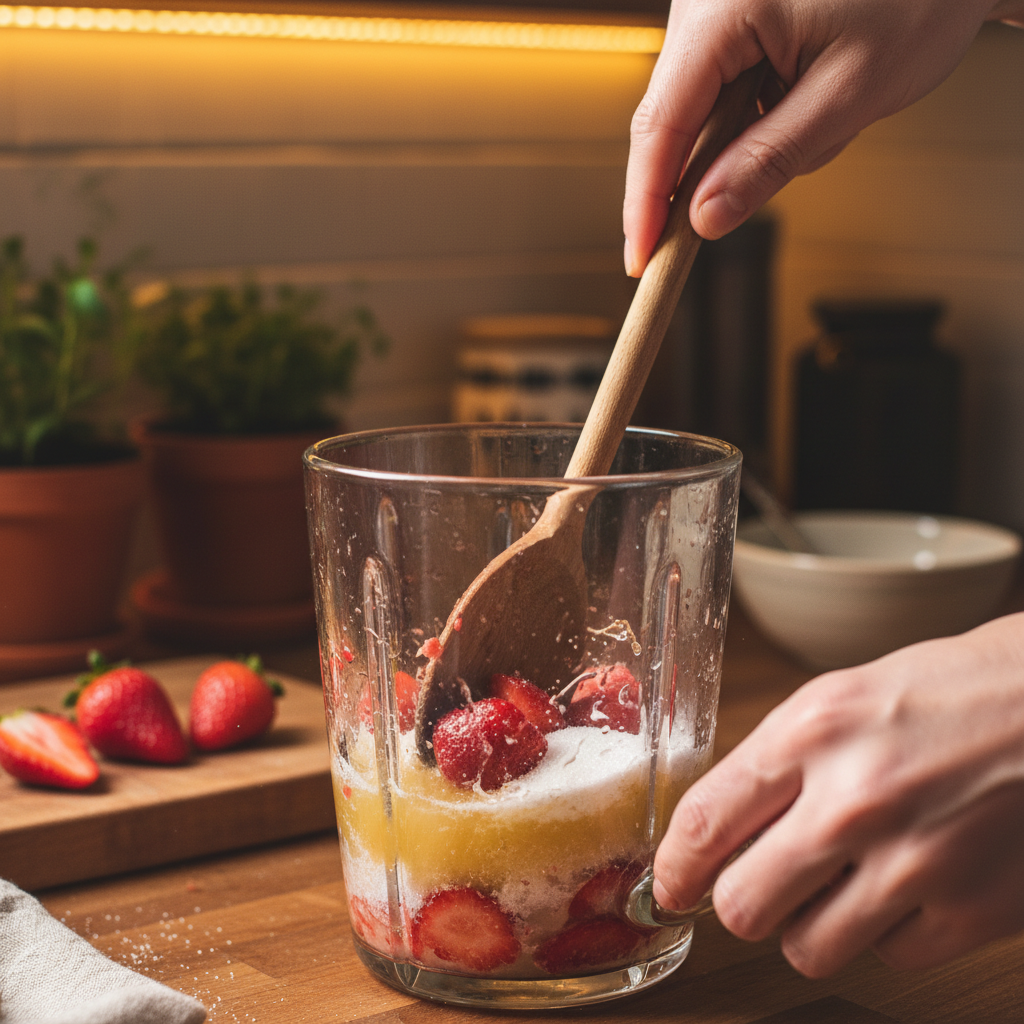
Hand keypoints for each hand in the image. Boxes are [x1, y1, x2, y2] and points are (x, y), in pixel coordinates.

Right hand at [623, 0, 1020, 274]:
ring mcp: (713, 6)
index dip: (646, 202)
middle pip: (675, 121)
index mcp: (722, 8)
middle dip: (724, 164)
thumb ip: (768, 161)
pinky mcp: (729, 16)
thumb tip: (705, 217)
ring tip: (824, 113)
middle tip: (785, 169)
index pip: (660, 126)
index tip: (644, 257)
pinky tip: (809, 94)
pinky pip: (724, 88)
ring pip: (704, 112)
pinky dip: (762, 112)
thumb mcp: (848, 94)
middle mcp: (703, 0)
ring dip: (756, 136)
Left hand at [653, 611, 1023, 976]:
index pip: (705, 822)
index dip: (673, 868)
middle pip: (742, 906)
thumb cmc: (939, 695)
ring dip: (809, 924)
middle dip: (739, 902)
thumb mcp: (835, 701)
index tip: (668, 887)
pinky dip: (883, 931)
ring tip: (838, 881)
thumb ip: (772, 767)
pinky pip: (886, 958)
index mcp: (811, 734)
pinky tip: (903, 883)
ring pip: (806, 949)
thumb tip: (713, 836)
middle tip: (759, 883)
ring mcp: (915, 863)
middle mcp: (855, 801)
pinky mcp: (971, 912)